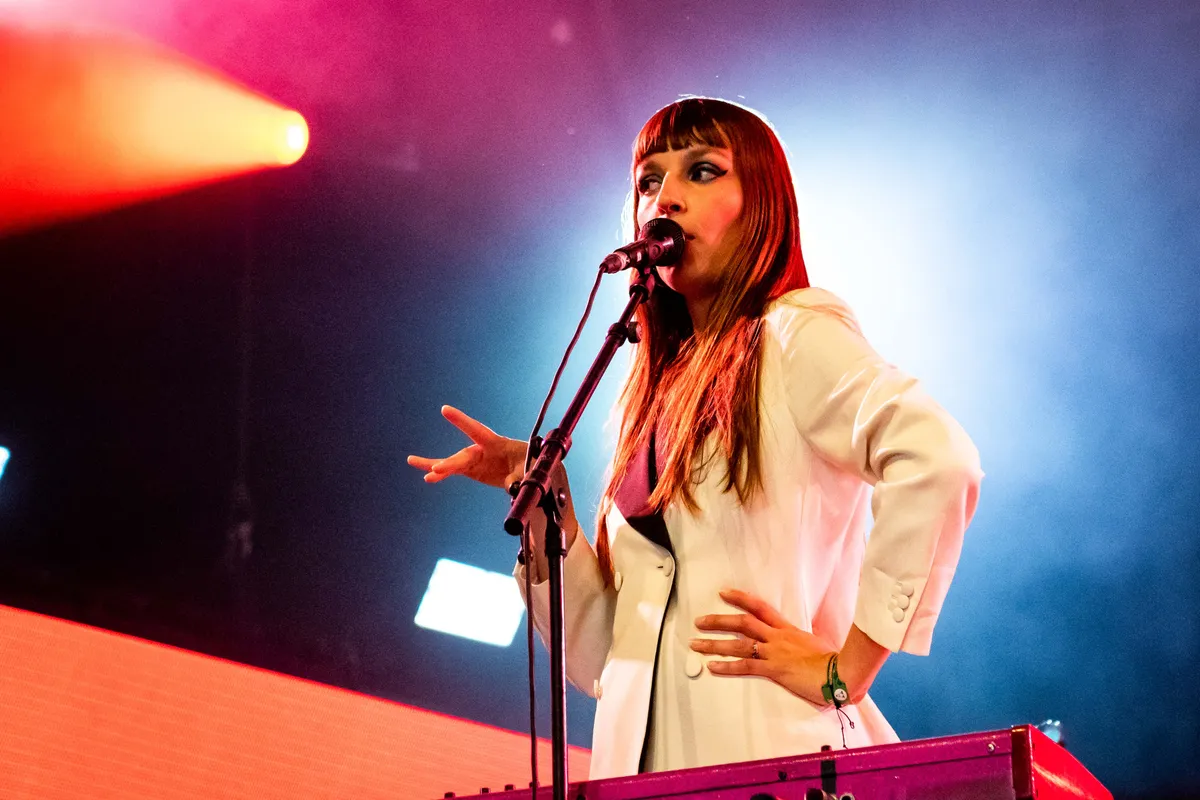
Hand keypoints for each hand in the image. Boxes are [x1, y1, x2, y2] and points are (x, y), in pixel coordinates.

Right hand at [407, 405, 526, 488]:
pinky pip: (453, 471)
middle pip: (463, 455)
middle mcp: (481, 448)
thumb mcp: (530, 469)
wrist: (529, 467)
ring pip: (452, 462)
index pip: (476, 430)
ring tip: (416, 465)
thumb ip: (520, 477)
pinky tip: (428, 478)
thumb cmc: (530, 463)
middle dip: (450, 462)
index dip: (461, 421)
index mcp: (496, 442)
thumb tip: (511, 485)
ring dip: (437, 466)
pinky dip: (441, 474)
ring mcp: (475, 458)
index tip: (444, 409)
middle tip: (436, 468)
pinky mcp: (471, 469)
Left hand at [691, 588, 838, 705]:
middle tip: (699, 621)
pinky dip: (726, 666)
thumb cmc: (835, 661)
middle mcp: (777, 637)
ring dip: (714, 644)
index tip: (723, 593)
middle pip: (742, 623)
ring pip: (738, 644)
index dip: (740, 599)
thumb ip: (805, 641)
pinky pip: (745, 666)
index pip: (760, 607)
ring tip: (696, 644)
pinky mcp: (773, 669)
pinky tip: (712, 666)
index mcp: (788, 629)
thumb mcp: (817, 644)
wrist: (842, 673)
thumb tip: (804, 641)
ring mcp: (774, 652)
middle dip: (718, 621)